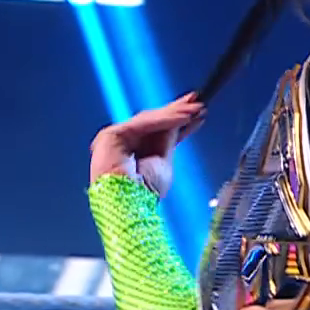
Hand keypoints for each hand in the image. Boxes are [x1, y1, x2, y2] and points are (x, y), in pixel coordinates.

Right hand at [89, 93, 204, 196]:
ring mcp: (115, 139)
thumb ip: (169, 139)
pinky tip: (184, 116)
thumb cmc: (145, 193)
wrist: (129, 206)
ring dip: (174, 113)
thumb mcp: (164, 161)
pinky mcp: (111, 135)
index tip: (197, 112)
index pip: (157, 132)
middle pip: (152, 122)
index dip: (176, 120)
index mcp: (134, 153)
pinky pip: (143, 124)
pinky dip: (165, 119)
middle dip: (176, 111)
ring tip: (196, 109)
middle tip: (198, 102)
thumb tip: (183, 119)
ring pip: (149, 120)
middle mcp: (123, 144)